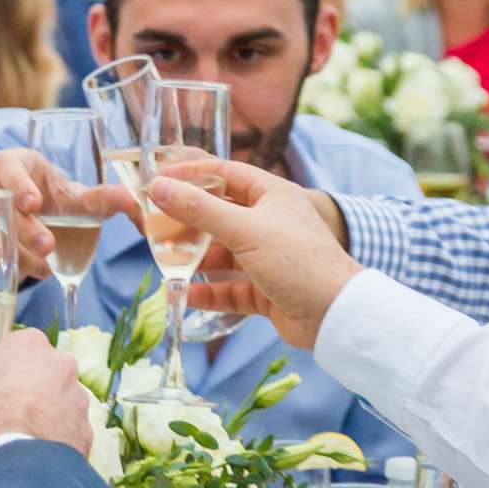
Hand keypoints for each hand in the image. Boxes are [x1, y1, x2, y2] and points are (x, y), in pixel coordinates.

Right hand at [0, 148, 134, 277]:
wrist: (31, 216)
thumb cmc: (53, 200)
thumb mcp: (76, 199)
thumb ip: (101, 199)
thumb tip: (132, 198)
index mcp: (12, 161)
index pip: (7, 166)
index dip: (17, 183)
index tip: (33, 203)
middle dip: (20, 227)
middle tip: (48, 247)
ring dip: (8, 250)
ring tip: (41, 269)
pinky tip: (11, 274)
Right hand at [0, 328, 92, 459]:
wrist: (19, 465)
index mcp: (28, 344)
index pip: (13, 349)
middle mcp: (61, 363)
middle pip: (37, 373)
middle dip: (21, 391)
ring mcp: (79, 397)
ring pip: (55, 401)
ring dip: (40, 414)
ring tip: (17, 438)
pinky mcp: (87, 429)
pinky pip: (67, 430)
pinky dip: (53, 439)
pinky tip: (34, 453)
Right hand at [148, 160, 356, 348]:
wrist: (336, 314)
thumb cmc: (298, 260)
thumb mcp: (245, 229)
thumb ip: (199, 209)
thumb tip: (157, 186)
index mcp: (272, 194)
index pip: (224, 173)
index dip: (190, 173)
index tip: (157, 178)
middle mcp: (270, 221)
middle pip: (219, 214)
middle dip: (187, 221)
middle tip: (152, 224)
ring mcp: (268, 257)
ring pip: (223, 253)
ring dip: (195, 258)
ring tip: (163, 261)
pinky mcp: (266, 290)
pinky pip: (230, 287)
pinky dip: (209, 291)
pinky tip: (184, 294)